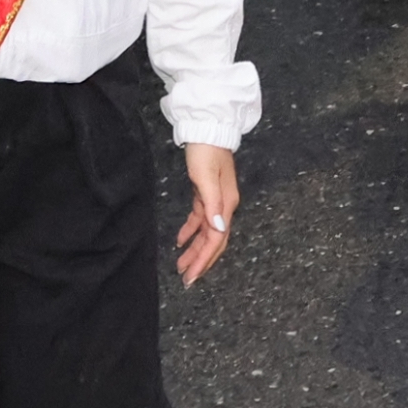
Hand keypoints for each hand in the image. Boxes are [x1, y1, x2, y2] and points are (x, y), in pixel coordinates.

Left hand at [175, 143, 238, 284]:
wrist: (208, 128)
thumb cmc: (206, 151)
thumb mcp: (206, 177)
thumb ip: (212, 205)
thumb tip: (219, 230)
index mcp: (226, 204)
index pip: (216, 239)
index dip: (204, 260)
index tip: (191, 276)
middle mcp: (224, 206)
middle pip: (214, 240)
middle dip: (201, 261)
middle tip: (186, 279)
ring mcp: (216, 200)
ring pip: (206, 233)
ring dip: (195, 250)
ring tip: (181, 265)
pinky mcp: (206, 194)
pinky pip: (200, 220)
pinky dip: (191, 232)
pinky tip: (181, 241)